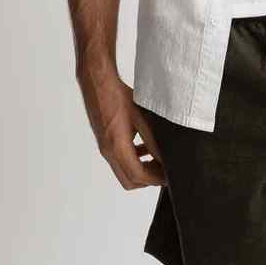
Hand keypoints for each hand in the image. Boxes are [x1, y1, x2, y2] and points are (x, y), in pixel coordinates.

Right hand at [81, 68, 167, 188]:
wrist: (97, 83)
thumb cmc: (116, 96)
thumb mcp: (141, 118)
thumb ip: (152, 141)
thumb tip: (164, 158)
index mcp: (117, 147)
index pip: (137, 175)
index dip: (155, 179)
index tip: (169, 177)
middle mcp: (108, 151)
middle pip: (129, 181)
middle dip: (148, 180)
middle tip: (164, 171)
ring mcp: (105, 148)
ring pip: (124, 172)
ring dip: (141, 170)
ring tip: (158, 161)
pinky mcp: (104, 142)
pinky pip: (119, 160)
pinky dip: (133, 160)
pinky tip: (144, 148)